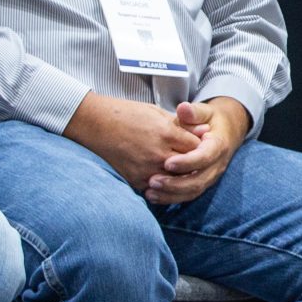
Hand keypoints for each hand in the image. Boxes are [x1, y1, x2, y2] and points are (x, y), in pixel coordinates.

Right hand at [63, 92, 200, 189]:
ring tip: (181, 169)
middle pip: (189, 166)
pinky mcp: (136, 180)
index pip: (197, 147)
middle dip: (194, 163)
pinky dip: (163, 184)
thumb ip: (182, 125)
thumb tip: (206, 131)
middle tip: (195, 160)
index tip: (199, 145)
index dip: (200, 146)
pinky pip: (158, 188)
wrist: (96, 124)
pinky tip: (164, 176)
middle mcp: (158, 154)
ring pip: (176, 181)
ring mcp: (147, 169)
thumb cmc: (127, 114)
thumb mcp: (158, 113)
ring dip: (180, 176)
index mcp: (166, 133)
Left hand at [147, 97, 251, 205]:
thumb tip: (183, 108)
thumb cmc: (211, 120)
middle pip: (199, 180)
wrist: (227, 131)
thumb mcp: (205, 111)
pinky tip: (153, 196)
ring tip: (150, 192)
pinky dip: (171, 198)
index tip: (168, 162)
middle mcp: (217, 165)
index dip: (187, 162)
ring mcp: (210, 176)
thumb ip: (194, 112)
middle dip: (175, 183)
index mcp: (218, 146)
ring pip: (193, 191)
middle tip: (153, 180)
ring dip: (171, 194)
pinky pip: (188, 195)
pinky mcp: (202, 183)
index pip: (204, 157)